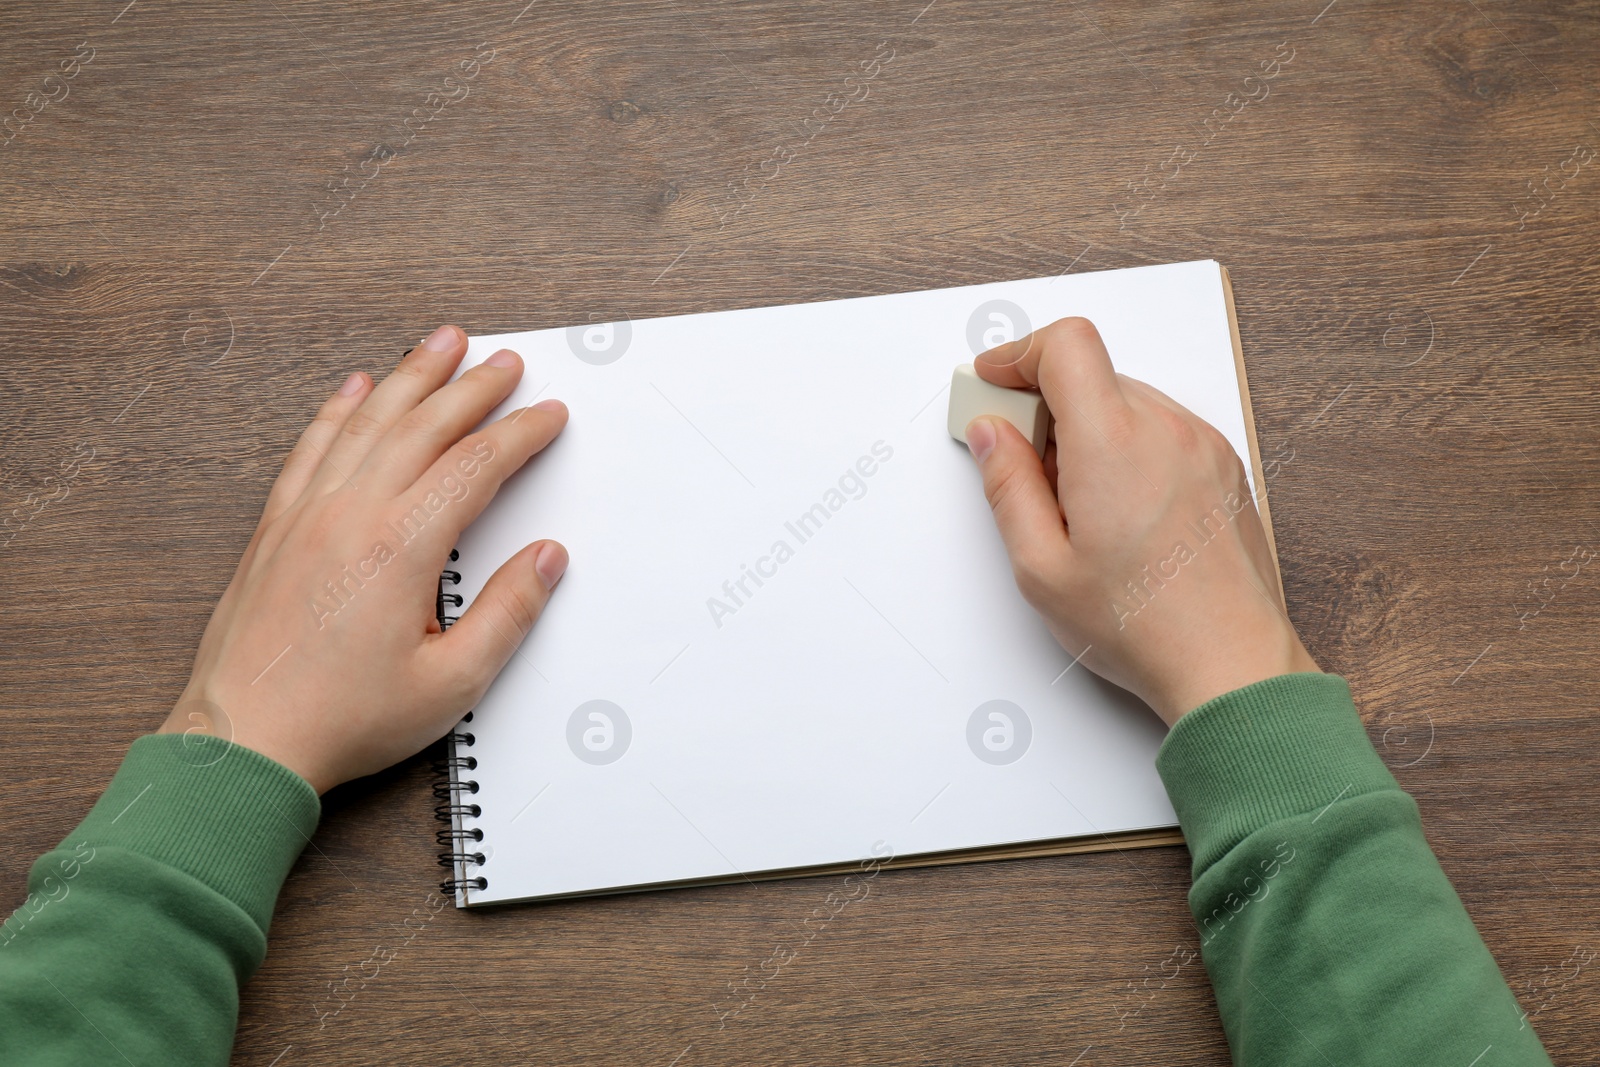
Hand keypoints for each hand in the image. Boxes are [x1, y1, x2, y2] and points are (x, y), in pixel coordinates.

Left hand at [159, 325, 568, 792]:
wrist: (245, 743)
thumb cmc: (341, 719)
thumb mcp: (451, 683)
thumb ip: (507, 615)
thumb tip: (545, 560)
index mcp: (400, 548)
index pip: (475, 465)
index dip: (520, 433)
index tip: (547, 416)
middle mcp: (350, 515)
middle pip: (424, 425)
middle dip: (472, 387)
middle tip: (505, 362)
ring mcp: (306, 515)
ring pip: (367, 420)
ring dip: (410, 376)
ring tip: (440, 343)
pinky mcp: (275, 528)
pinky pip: (311, 446)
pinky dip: (338, 408)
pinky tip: (354, 388)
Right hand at [964, 317, 1317, 725]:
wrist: (1231, 664)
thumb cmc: (1143, 626)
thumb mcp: (1041, 567)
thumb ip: (1007, 485)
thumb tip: (992, 434)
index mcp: (1115, 443)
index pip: (1065, 345)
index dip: (1018, 354)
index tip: (993, 381)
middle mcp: (1167, 429)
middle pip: (1093, 375)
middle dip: (1046, 404)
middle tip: (1020, 461)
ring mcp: (1203, 446)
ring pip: (1128, 403)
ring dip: (1088, 429)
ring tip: (1074, 504)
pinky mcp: (1223, 468)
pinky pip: (1163, 430)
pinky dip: (1128, 447)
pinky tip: (1116, 511)